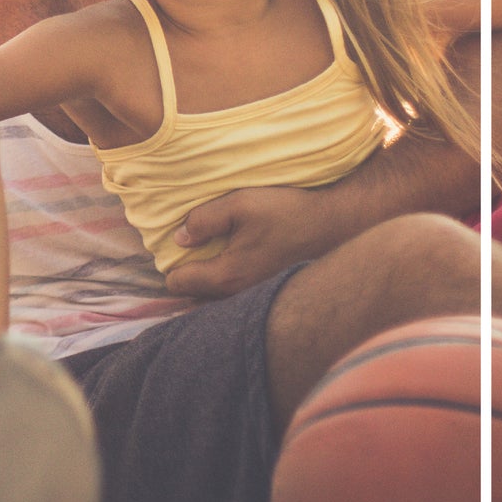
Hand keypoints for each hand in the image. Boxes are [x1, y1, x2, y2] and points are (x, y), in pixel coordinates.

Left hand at [162, 186, 335, 297]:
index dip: (171, 261)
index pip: (177, 283)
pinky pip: (230, 295)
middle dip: (186, 272)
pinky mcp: (264, 292)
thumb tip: (179, 237)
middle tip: (192, 246)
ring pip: (211, 297)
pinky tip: (231, 257)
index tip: (179, 243)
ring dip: (204, 278)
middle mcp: (237, 294)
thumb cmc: (285, 213)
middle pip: (192, 295)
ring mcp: (253, 297)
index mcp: (226, 275)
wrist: (331, 225)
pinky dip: (222, 281)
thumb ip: (203, 220)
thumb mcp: (239, 204)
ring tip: (209, 252)